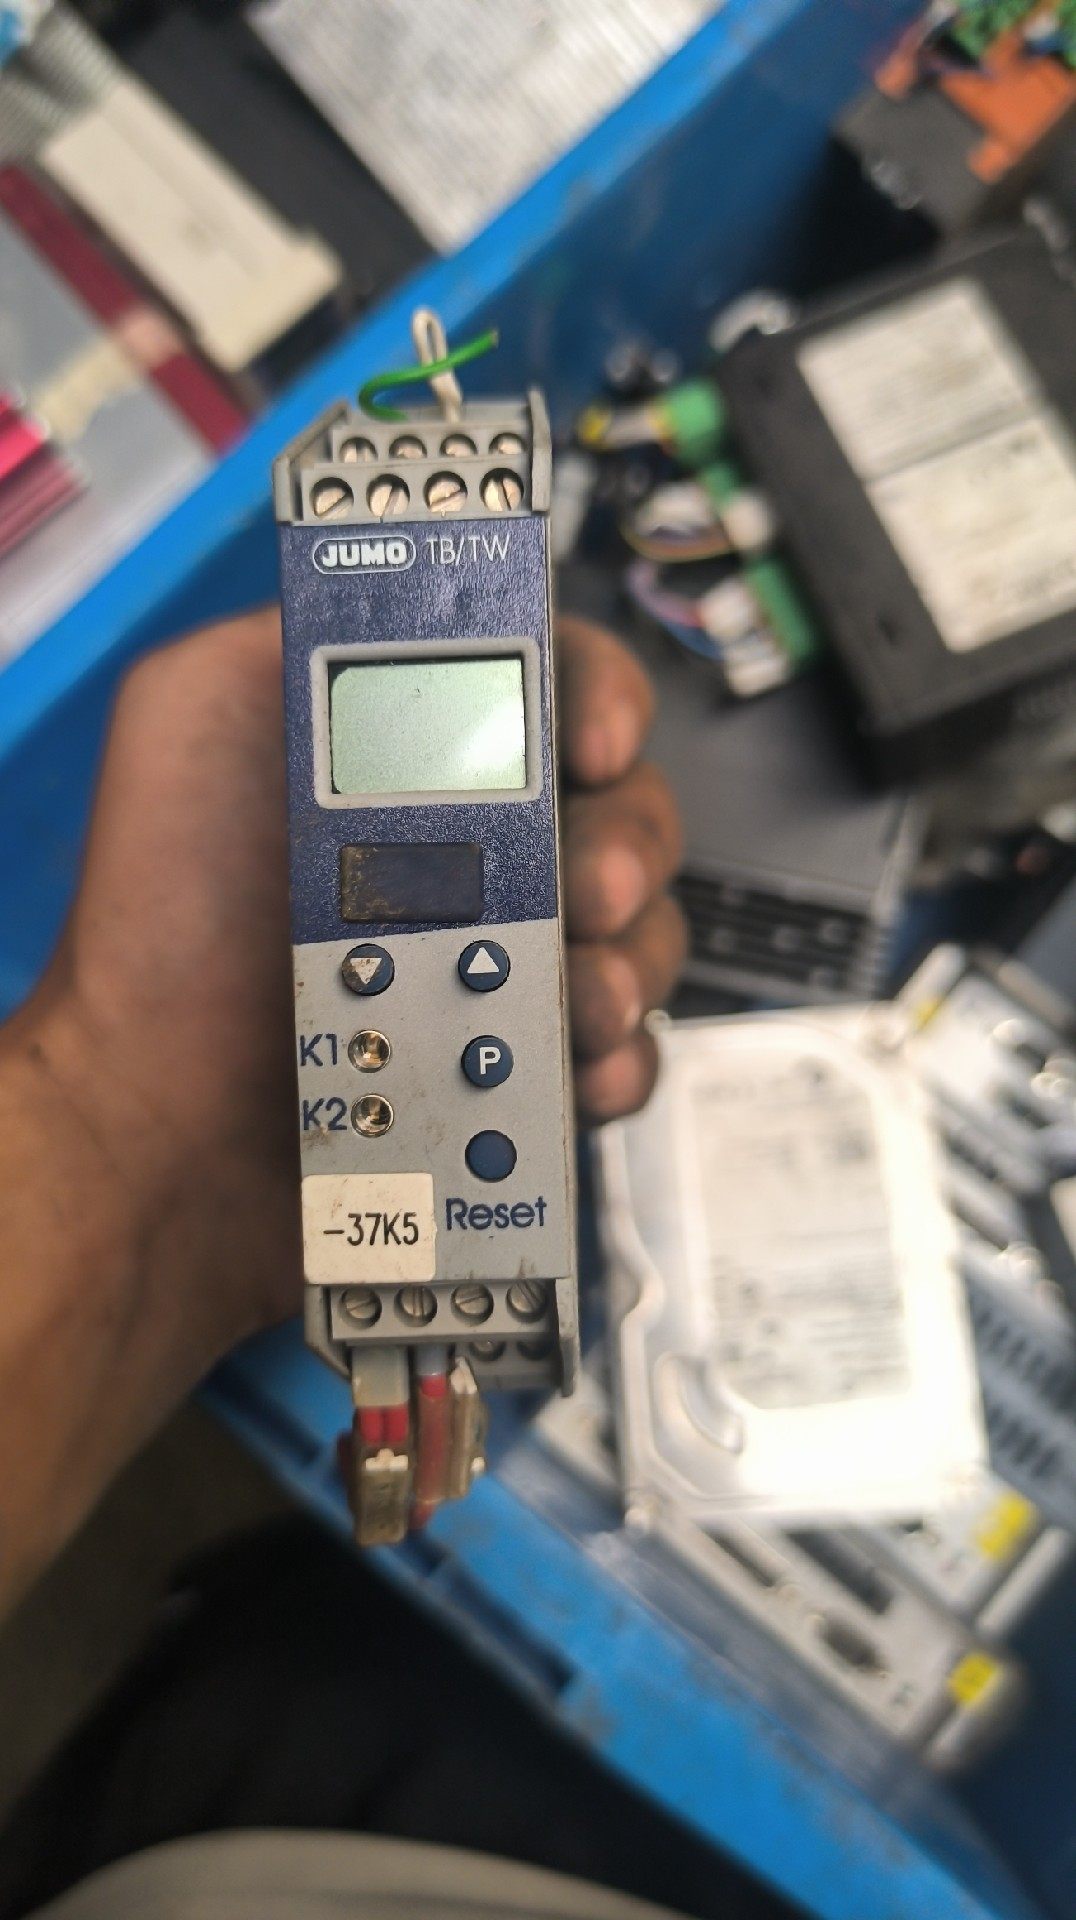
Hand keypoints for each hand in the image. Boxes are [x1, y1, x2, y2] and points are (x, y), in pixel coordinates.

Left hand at [22, 608, 683, 1362]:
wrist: (160, 1124)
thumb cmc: (161, 925)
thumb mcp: (195, 710)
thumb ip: (300, 635)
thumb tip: (417, 592)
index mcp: (412, 757)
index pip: (554, 687)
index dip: (599, 697)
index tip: (590, 745)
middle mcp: (470, 851)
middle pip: (623, 807)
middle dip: (629, 843)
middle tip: (589, 893)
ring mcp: (502, 960)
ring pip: (640, 930)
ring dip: (629, 960)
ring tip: (575, 1002)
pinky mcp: (519, 1063)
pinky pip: (622, 1049)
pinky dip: (619, 1059)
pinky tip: (578, 1070)